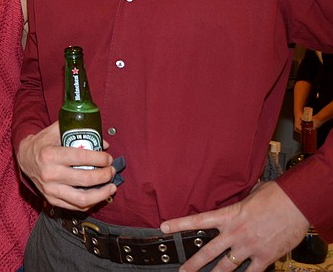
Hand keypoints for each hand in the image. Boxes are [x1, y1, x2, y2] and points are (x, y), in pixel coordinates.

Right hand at [16, 121, 115, 210]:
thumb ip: (78, 132)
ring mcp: (50, 190)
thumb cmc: (42, 143)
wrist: (24, 158)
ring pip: (82, 198)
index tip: (108, 158)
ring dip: (102, 193)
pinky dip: (91, 203)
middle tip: (111, 170)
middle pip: (85, 179)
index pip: (81, 157)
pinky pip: (76, 207)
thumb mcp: (55, 131)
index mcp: (50, 155)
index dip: (100, 158)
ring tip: (111, 186)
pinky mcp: (52, 200)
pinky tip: (99, 195)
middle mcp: (50, 174)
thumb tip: (103, 142)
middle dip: (104, 175)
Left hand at [160, 181, 307, 271]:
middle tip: (182, 271)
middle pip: (208, 251)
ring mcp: (249, 246)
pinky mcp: (265, 256)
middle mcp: (235, 233)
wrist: (296, 203)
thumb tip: (239, 206)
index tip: (163, 228)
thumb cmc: (275, 195)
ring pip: (226, 266)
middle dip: (193, 264)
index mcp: (228, 215)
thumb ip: (239, 206)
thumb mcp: (250, 195)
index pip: (197, 220)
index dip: (178, 224)